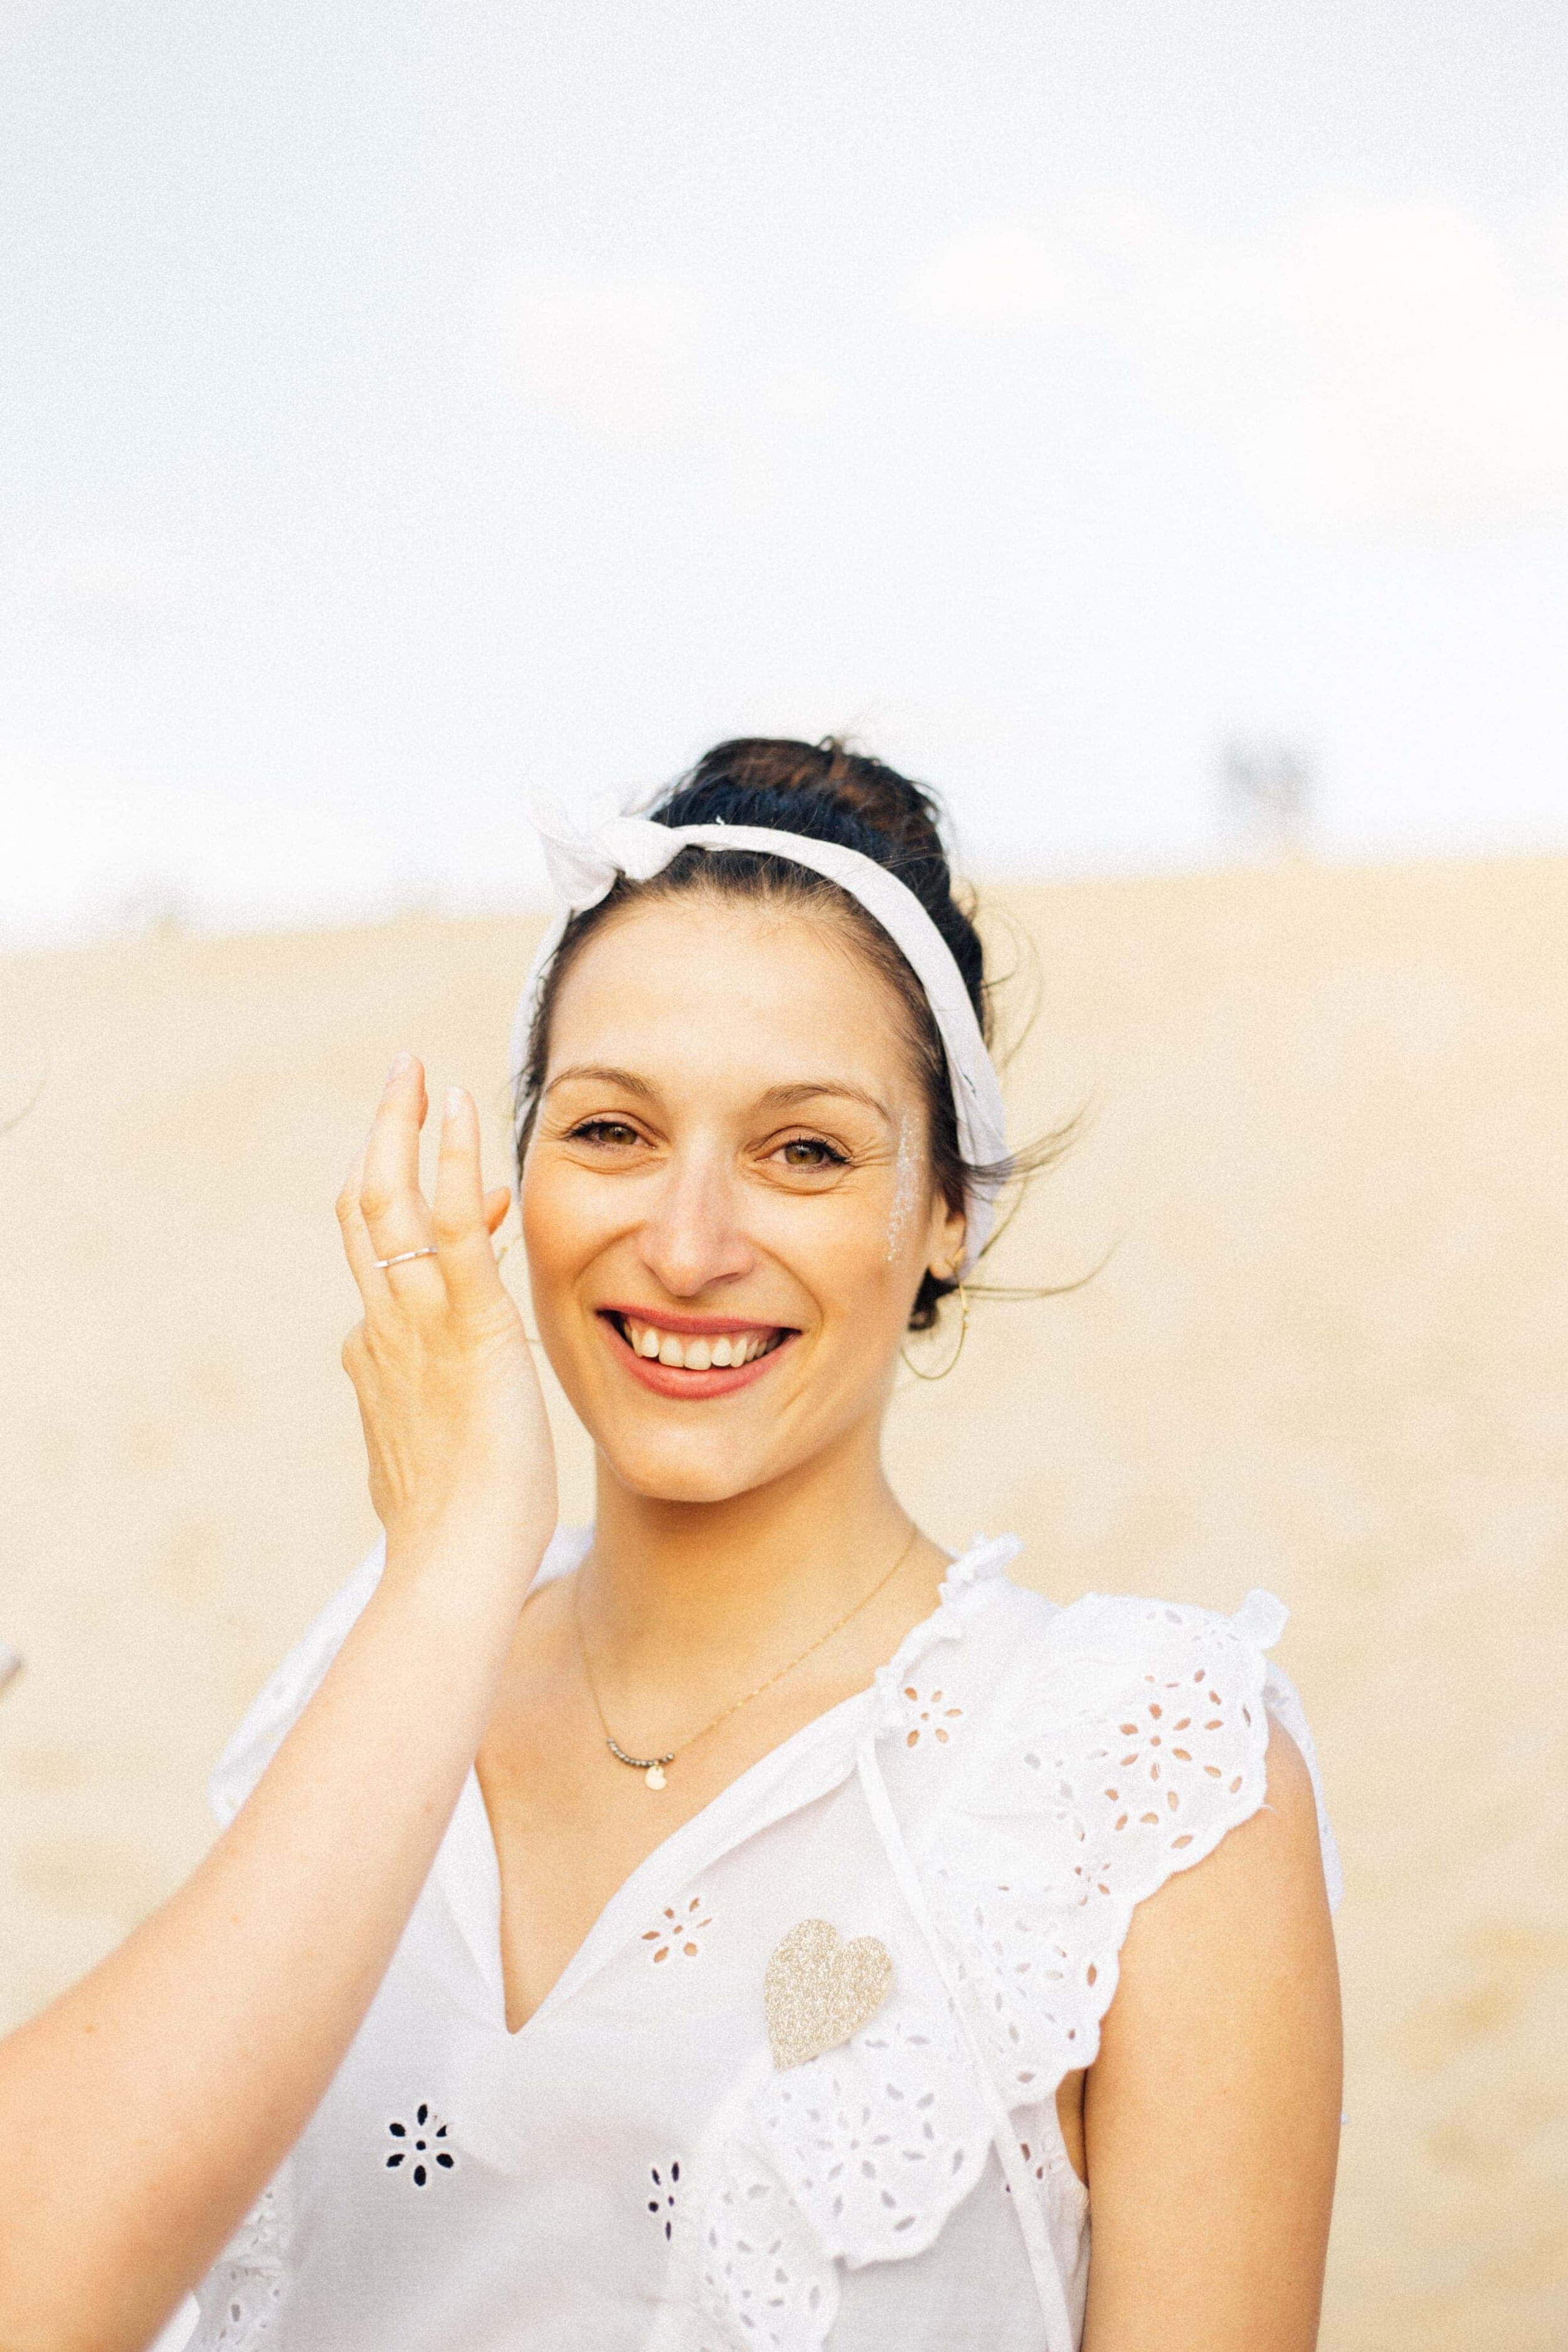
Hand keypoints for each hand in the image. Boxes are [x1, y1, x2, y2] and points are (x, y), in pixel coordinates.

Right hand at [336, 1055, 555, 1584]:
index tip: (452, 1178)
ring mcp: (417, 1324)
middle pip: (363, 1208)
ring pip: (391, 1200)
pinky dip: (452, 1159)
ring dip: (403, 1125)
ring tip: (418, 1069)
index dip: (401, 1205)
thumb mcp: (430, 1456)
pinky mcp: (466, 1327)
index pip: (376, 1259)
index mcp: (376, 1358)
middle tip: (401, 1079)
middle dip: (379, 1137)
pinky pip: (449, 1224)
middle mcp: (383, 1328)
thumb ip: (419, 1412)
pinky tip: (463, 1110)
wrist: (456, 1564)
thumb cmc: (458, 1532)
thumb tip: (413, 1396)